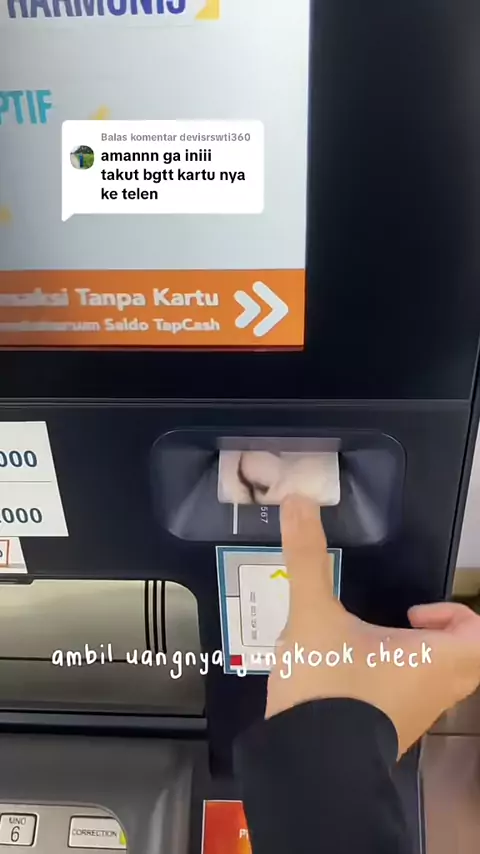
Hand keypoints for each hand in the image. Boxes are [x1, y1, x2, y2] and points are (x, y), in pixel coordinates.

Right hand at [265, 494, 479, 756]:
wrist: (306, 764)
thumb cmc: (328, 685)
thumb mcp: (313, 614)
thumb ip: (308, 557)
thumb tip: (299, 499)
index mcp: (435, 660)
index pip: (479, 636)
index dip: (458, 616)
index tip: (412, 610)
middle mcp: (434, 692)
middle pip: (464, 662)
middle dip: (439, 637)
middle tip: (401, 623)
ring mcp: (412, 718)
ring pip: (435, 683)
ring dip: (415, 659)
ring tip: (369, 643)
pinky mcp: (385, 735)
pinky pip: (407, 702)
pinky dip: (394, 682)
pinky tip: (348, 672)